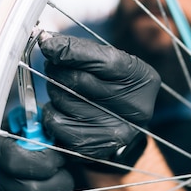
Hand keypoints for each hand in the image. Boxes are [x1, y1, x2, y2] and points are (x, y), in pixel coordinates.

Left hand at [38, 34, 160, 169]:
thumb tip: (47, 41)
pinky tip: (62, 108)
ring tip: (63, 88)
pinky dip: (51, 111)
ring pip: (63, 100)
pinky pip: (56, 123)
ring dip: (54, 89)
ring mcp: (116, 133)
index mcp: (142, 79)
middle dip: (57, 69)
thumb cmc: (111, 84)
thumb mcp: (107, 60)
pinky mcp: (93, 149)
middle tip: (53, 64)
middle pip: (79, 81)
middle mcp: (135, 109)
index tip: (48, 43)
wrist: (120, 122)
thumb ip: (82, 49)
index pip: (105, 61)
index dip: (72, 51)